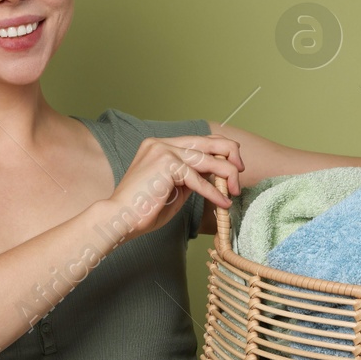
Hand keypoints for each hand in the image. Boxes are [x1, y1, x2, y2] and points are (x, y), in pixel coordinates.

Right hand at [104, 134, 242, 241]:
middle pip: (207, 141)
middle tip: (240, 173)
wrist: (120, 219)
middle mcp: (161, 143)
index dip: (221, 150)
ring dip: (226, 175)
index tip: (234, 167)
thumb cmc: (144, 210)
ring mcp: (163, 151)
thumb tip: (217, 174)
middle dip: (230, 155)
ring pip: (207, 159)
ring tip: (234, 191)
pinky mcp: (166, 164)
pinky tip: (222, 203)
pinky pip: (198, 179)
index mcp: (160, 145)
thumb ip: (192, 177)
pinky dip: (213, 192)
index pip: (199, 140)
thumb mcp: (174, 189)